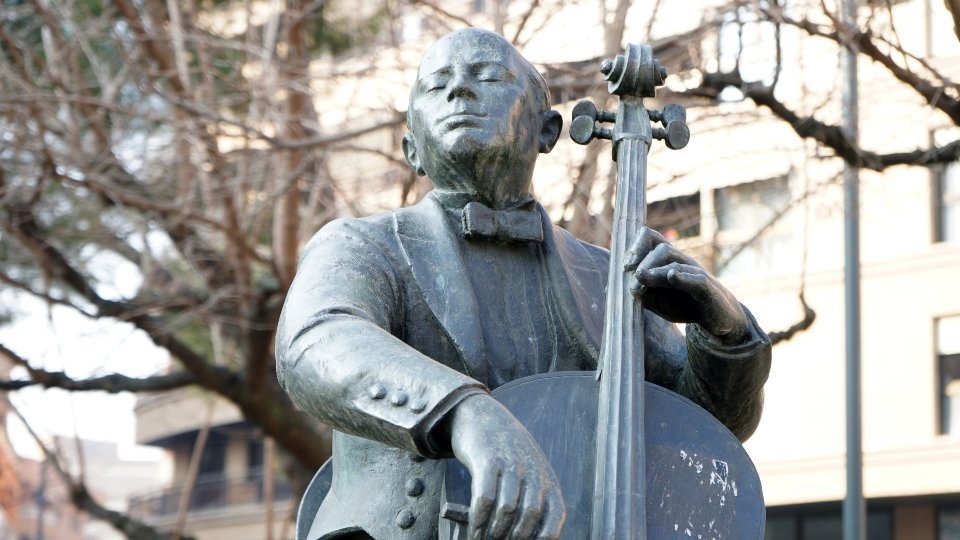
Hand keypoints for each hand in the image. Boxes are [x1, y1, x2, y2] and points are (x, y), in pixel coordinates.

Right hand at [444, 394, 565, 539]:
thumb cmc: (507, 453)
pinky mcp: (487, 459)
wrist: (484, 416)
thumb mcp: (530, 472)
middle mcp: (532, 471)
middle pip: (529, 515)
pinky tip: (473, 528)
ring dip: (494, 532)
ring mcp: (510, 464)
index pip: (555, 516)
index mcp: (547, 479)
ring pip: (506, 509)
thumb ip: (533, 500)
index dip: (543, 538)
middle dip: (513, 538)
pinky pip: (484, 496)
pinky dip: (478, 518)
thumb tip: (526, 536)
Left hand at [624, 227, 748, 343]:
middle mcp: (682, 261)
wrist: (717, 318)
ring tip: (640, 279)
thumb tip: (609, 287)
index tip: (624, 265)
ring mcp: (695, 273)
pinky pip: (695, 278)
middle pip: (662, 247)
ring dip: (654, 270)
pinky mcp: (706, 289)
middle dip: (642, 259)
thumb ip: (637, 291)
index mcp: (667, 261)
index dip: (635, 247)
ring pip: (675, 262)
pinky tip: (671, 277)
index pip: (651, 238)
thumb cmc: (684, 304)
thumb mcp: (656, 300)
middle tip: (631, 274)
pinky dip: (682, 277)